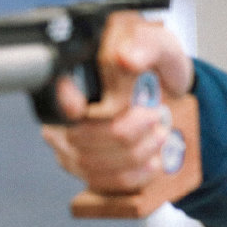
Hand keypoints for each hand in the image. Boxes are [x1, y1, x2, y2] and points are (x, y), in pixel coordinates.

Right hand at [41, 12, 193, 194]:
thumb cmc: (158, 66)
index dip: (65, 103)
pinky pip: (105, 182)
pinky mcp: (86, 168)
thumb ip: (146, 44)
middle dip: (129, 130)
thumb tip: (125, 57)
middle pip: (82, 136)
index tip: (84, 106)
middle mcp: (64, 110)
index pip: (54, 94)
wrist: (171, 94)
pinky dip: (137, 173)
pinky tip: (151, 159)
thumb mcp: (161, 45)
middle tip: (154, 116)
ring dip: (138, 152)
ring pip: (94, 163)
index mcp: (75, 72)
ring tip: (158, 134)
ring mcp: (69, 142)